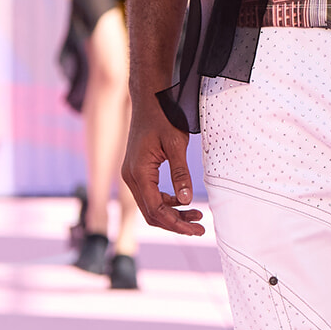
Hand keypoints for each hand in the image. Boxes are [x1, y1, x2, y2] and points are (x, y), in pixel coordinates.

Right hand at [121, 98, 205, 236]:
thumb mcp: (176, 144)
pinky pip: (150, 195)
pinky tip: (183, 201)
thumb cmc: (163, 116)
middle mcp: (130, 177)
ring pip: (150, 206)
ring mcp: (132, 175)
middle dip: (175, 224)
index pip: (156, 209)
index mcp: (138, 172)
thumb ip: (181, 173)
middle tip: (200, 228)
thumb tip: (187, 201)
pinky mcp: (138, 172)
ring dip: (172, 214)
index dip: (176, 224)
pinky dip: (166, 202)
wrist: (149, 99)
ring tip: (197, 216)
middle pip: (151, 213)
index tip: (197, 229)